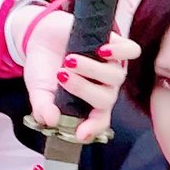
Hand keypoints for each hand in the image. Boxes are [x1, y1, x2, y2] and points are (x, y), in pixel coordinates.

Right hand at [20, 9, 140, 141]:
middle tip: (60, 75)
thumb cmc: (43, 68)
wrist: (41, 35)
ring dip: (92, 69)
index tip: (79, 133)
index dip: (93, 128)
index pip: (99, 121)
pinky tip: (101, 50)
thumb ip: (43, 107)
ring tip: (69, 60)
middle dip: (84, 90)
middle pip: (106, 99)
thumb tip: (51, 121)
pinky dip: (119, 52)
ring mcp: (111, 66)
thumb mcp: (38, 89)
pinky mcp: (115, 44)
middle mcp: (104, 87)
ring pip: (116, 76)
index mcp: (88, 104)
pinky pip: (131, 51)